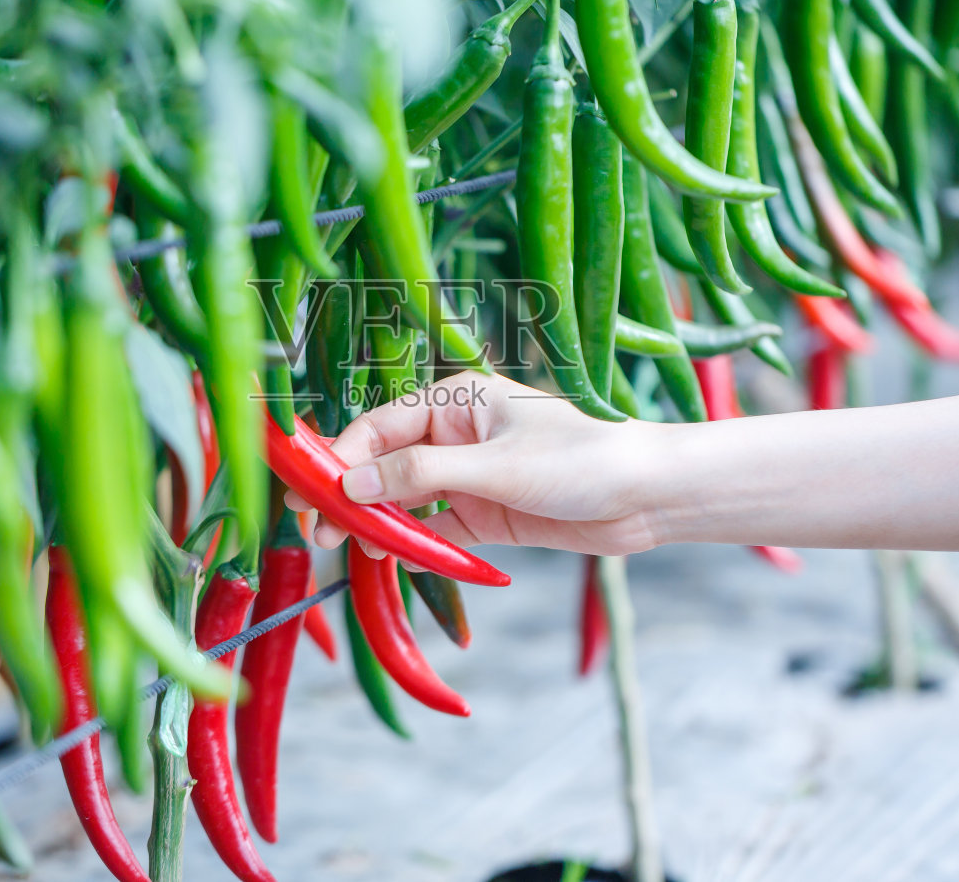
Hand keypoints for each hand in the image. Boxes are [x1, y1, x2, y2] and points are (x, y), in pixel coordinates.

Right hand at [288, 372, 663, 556]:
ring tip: (345, 548)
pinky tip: (387, 558)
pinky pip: (430, 528)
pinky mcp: (481, 514)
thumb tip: (351, 484)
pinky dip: (408, 543)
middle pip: (380, 465)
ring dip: (372, 522)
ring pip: (399, 499)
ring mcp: (465, 476)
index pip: (376, 428)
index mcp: (453, 401)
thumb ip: (421, 474)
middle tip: (317, 532)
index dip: (338, 461)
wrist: (647, 496)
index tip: (311, 495)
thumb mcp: (496, 467)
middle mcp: (452, 435)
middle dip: (347, 496)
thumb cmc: (582, 459)